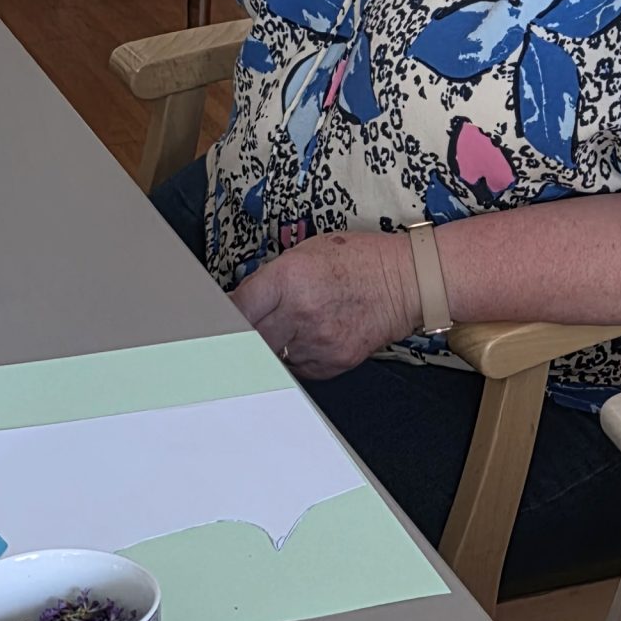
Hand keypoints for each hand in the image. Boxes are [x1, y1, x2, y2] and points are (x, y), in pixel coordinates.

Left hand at [230, 231, 419, 378]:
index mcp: (289, 277)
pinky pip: (298, 368)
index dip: (220, 319)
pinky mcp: (333, 362)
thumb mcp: (307, 253)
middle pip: (248, 340)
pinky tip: (309, 337)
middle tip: (237, 336)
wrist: (407, 281)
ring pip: (272, 356)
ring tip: (287, 328)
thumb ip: (270, 280)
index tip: (213, 324)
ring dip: (271, 347)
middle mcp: (301, 311)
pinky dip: (296, 357)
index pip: (237, 309)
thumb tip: (237, 303)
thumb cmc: (359, 260)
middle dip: (241, 337)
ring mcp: (318, 341)